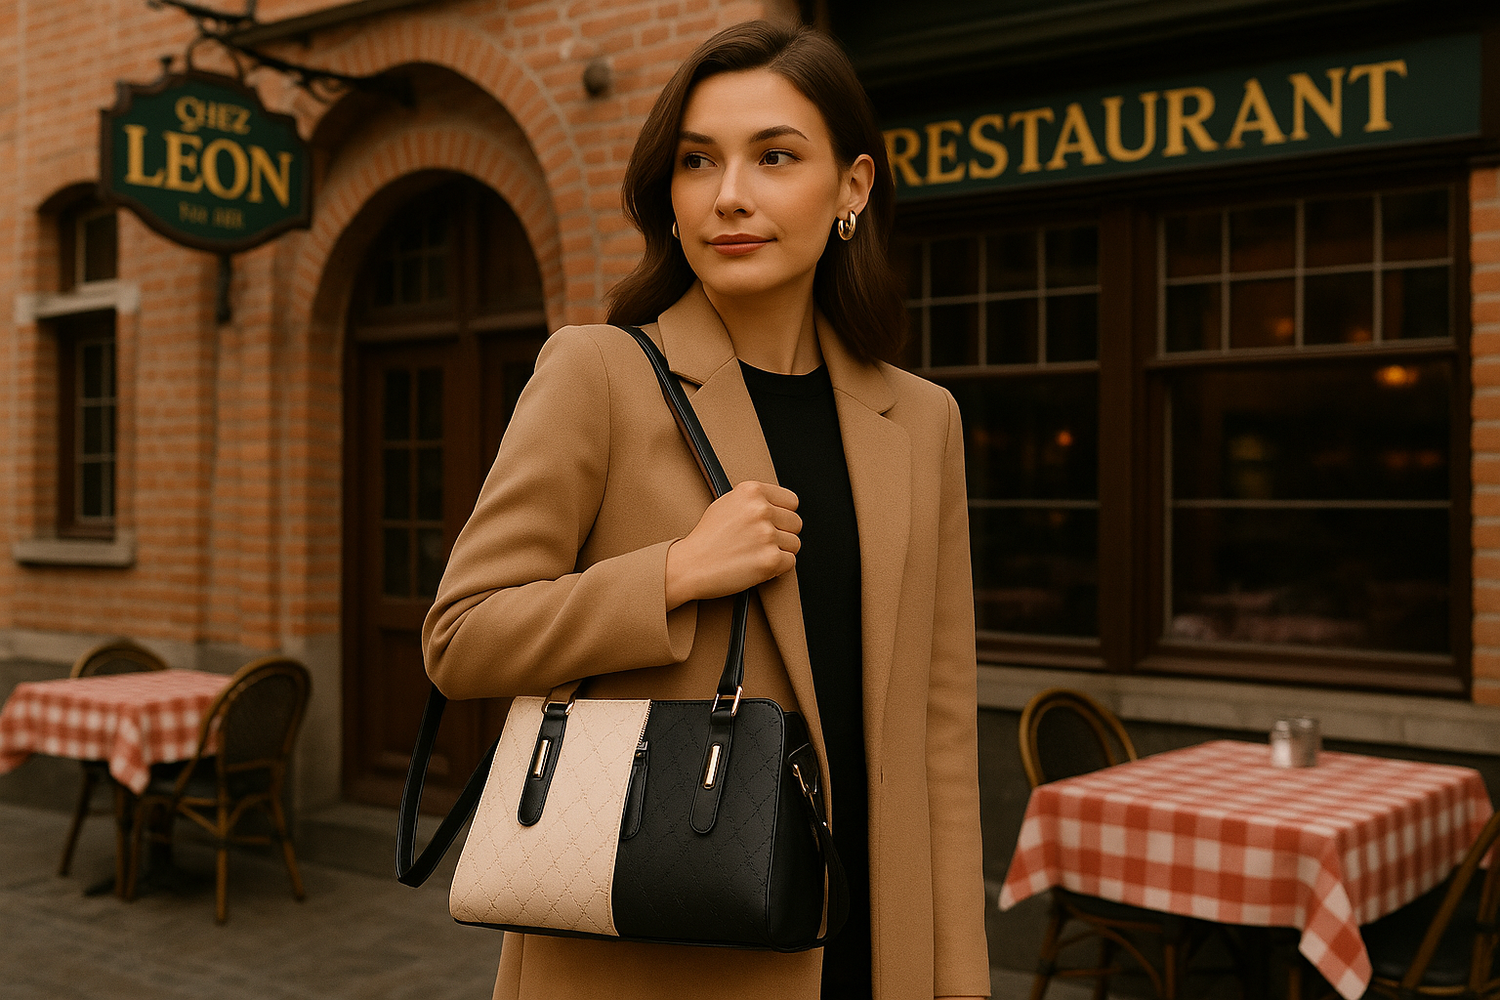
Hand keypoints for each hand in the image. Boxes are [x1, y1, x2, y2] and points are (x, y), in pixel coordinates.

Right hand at [664, 481, 800, 608]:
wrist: (689, 566)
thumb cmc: (706, 538)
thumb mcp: (727, 504)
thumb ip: (755, 501)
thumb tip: (781, 507)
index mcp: (751, 491)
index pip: (792, 501)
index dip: (783, 515)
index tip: (773, 524)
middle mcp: (761, 509)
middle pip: (796, 523)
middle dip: (782, 535)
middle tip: (760, 543)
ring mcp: (766, 534)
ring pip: (795, 544)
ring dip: (779, 552)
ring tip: (754, 554)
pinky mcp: (770, 559)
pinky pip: (789, 563)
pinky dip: (776, 569)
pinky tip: (756, 566)